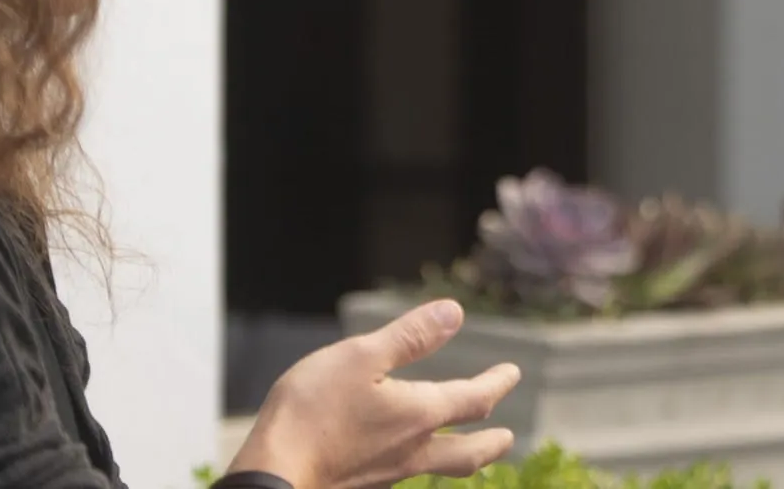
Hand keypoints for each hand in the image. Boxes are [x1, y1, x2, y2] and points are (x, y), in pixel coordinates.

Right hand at [227, 299, 520, 488]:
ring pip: (439, 467)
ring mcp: (387, 474)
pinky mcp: (361, 485)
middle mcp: (412, 451)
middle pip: (468, 454)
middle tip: (508, 437)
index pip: (474, 400)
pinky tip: (406, 457)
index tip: (512, 373)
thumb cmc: (311, 414)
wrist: (270, 478)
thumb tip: (455, 312)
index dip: (496, 383)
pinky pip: (405, 474)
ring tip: (468, 450)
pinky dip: (421, 462)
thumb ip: (410, 337)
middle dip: (492, 442)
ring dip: (461, 456)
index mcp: (420, 415)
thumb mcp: (361, 357)